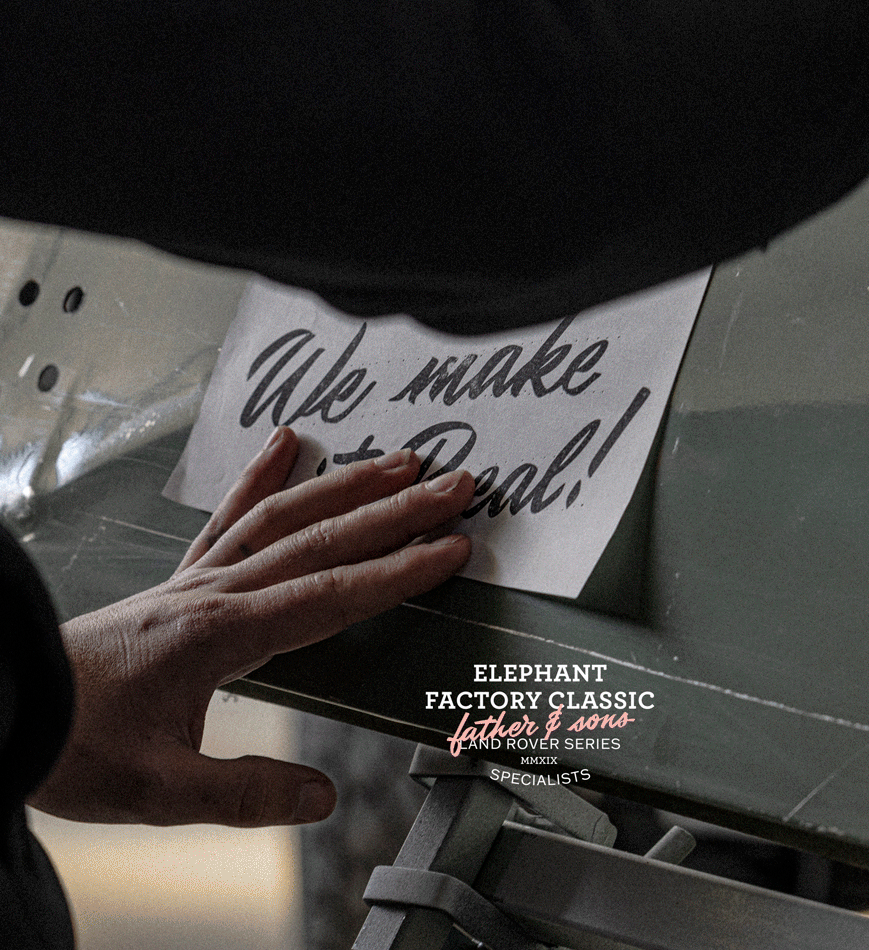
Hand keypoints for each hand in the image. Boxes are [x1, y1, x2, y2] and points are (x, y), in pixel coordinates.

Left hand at [29, 429, 472, 825]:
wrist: (10, 700)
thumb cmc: (75, 743)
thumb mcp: (159, 791)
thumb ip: (245, 791)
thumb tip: (320, 795)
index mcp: (223, 636)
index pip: (331, 595)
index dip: (399, 573)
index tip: (451, 549)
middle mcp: (216, 592)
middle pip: (323, 539)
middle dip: (396, 511)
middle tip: (454, 486)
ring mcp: (199, 578)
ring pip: (285, 515)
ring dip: (347, 483)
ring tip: (398, 460)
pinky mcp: (181, 580)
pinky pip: (228, 516)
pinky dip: (261, 474)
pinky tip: (287, 442)